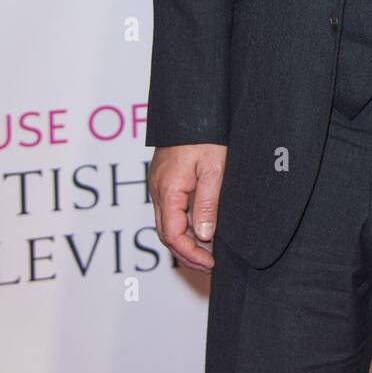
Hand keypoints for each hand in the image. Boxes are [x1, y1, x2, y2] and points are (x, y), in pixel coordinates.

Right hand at [149, 144, 227, 272]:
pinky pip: (169, 210)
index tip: (210, 263)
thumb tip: (204, 236)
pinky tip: (199, 228)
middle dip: (187, 253)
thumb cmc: (205, 134)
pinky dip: (182, 225)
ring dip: (184, 241)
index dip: (191, 254)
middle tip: (209, 265)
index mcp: (168, 190)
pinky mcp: (164, 178)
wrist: (192, 106)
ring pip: (166, 223)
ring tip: (207, 252)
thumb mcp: (213, 169)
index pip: (173, 235)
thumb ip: (207, 203)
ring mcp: (158, 184)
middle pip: (166, 234)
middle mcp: (158, 190)